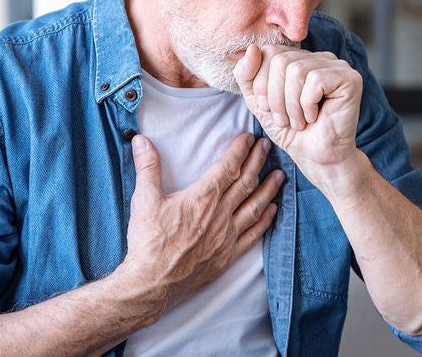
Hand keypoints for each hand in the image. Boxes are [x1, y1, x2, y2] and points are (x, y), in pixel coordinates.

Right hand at [119, 133, 284, 310]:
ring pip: (254, 207)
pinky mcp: (227, 256)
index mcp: (202, 198)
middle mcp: (220, 215)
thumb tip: (141, 141)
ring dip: (269, 189)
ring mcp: (226, 236)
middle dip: (258, 162)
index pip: (228, 167)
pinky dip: (265, 220)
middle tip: (267, 147)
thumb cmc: (148, 242)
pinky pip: (253, 235)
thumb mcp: (144, 200)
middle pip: (245, 183)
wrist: (152, 283)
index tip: (249, 138)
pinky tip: (272, 211)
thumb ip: (147, 167)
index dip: (240, 150)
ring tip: (280, 175)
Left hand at [233, 44, 363, 169]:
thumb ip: (247, 74)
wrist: (315, 157)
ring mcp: (336, 65)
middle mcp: (319, 57)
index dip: (261, 84)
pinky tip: (315, 117)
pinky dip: (308, 105)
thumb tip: (253, 47)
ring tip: (299, 121)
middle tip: (284, 120)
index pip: (269, 51)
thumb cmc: (291, 130)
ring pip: (296, 70)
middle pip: (280, 60)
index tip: (269, 110)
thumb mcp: (258, 101)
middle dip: (275, 97)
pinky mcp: (349, 78)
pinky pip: (315, 80)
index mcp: (299, 58)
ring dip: (291, 105)